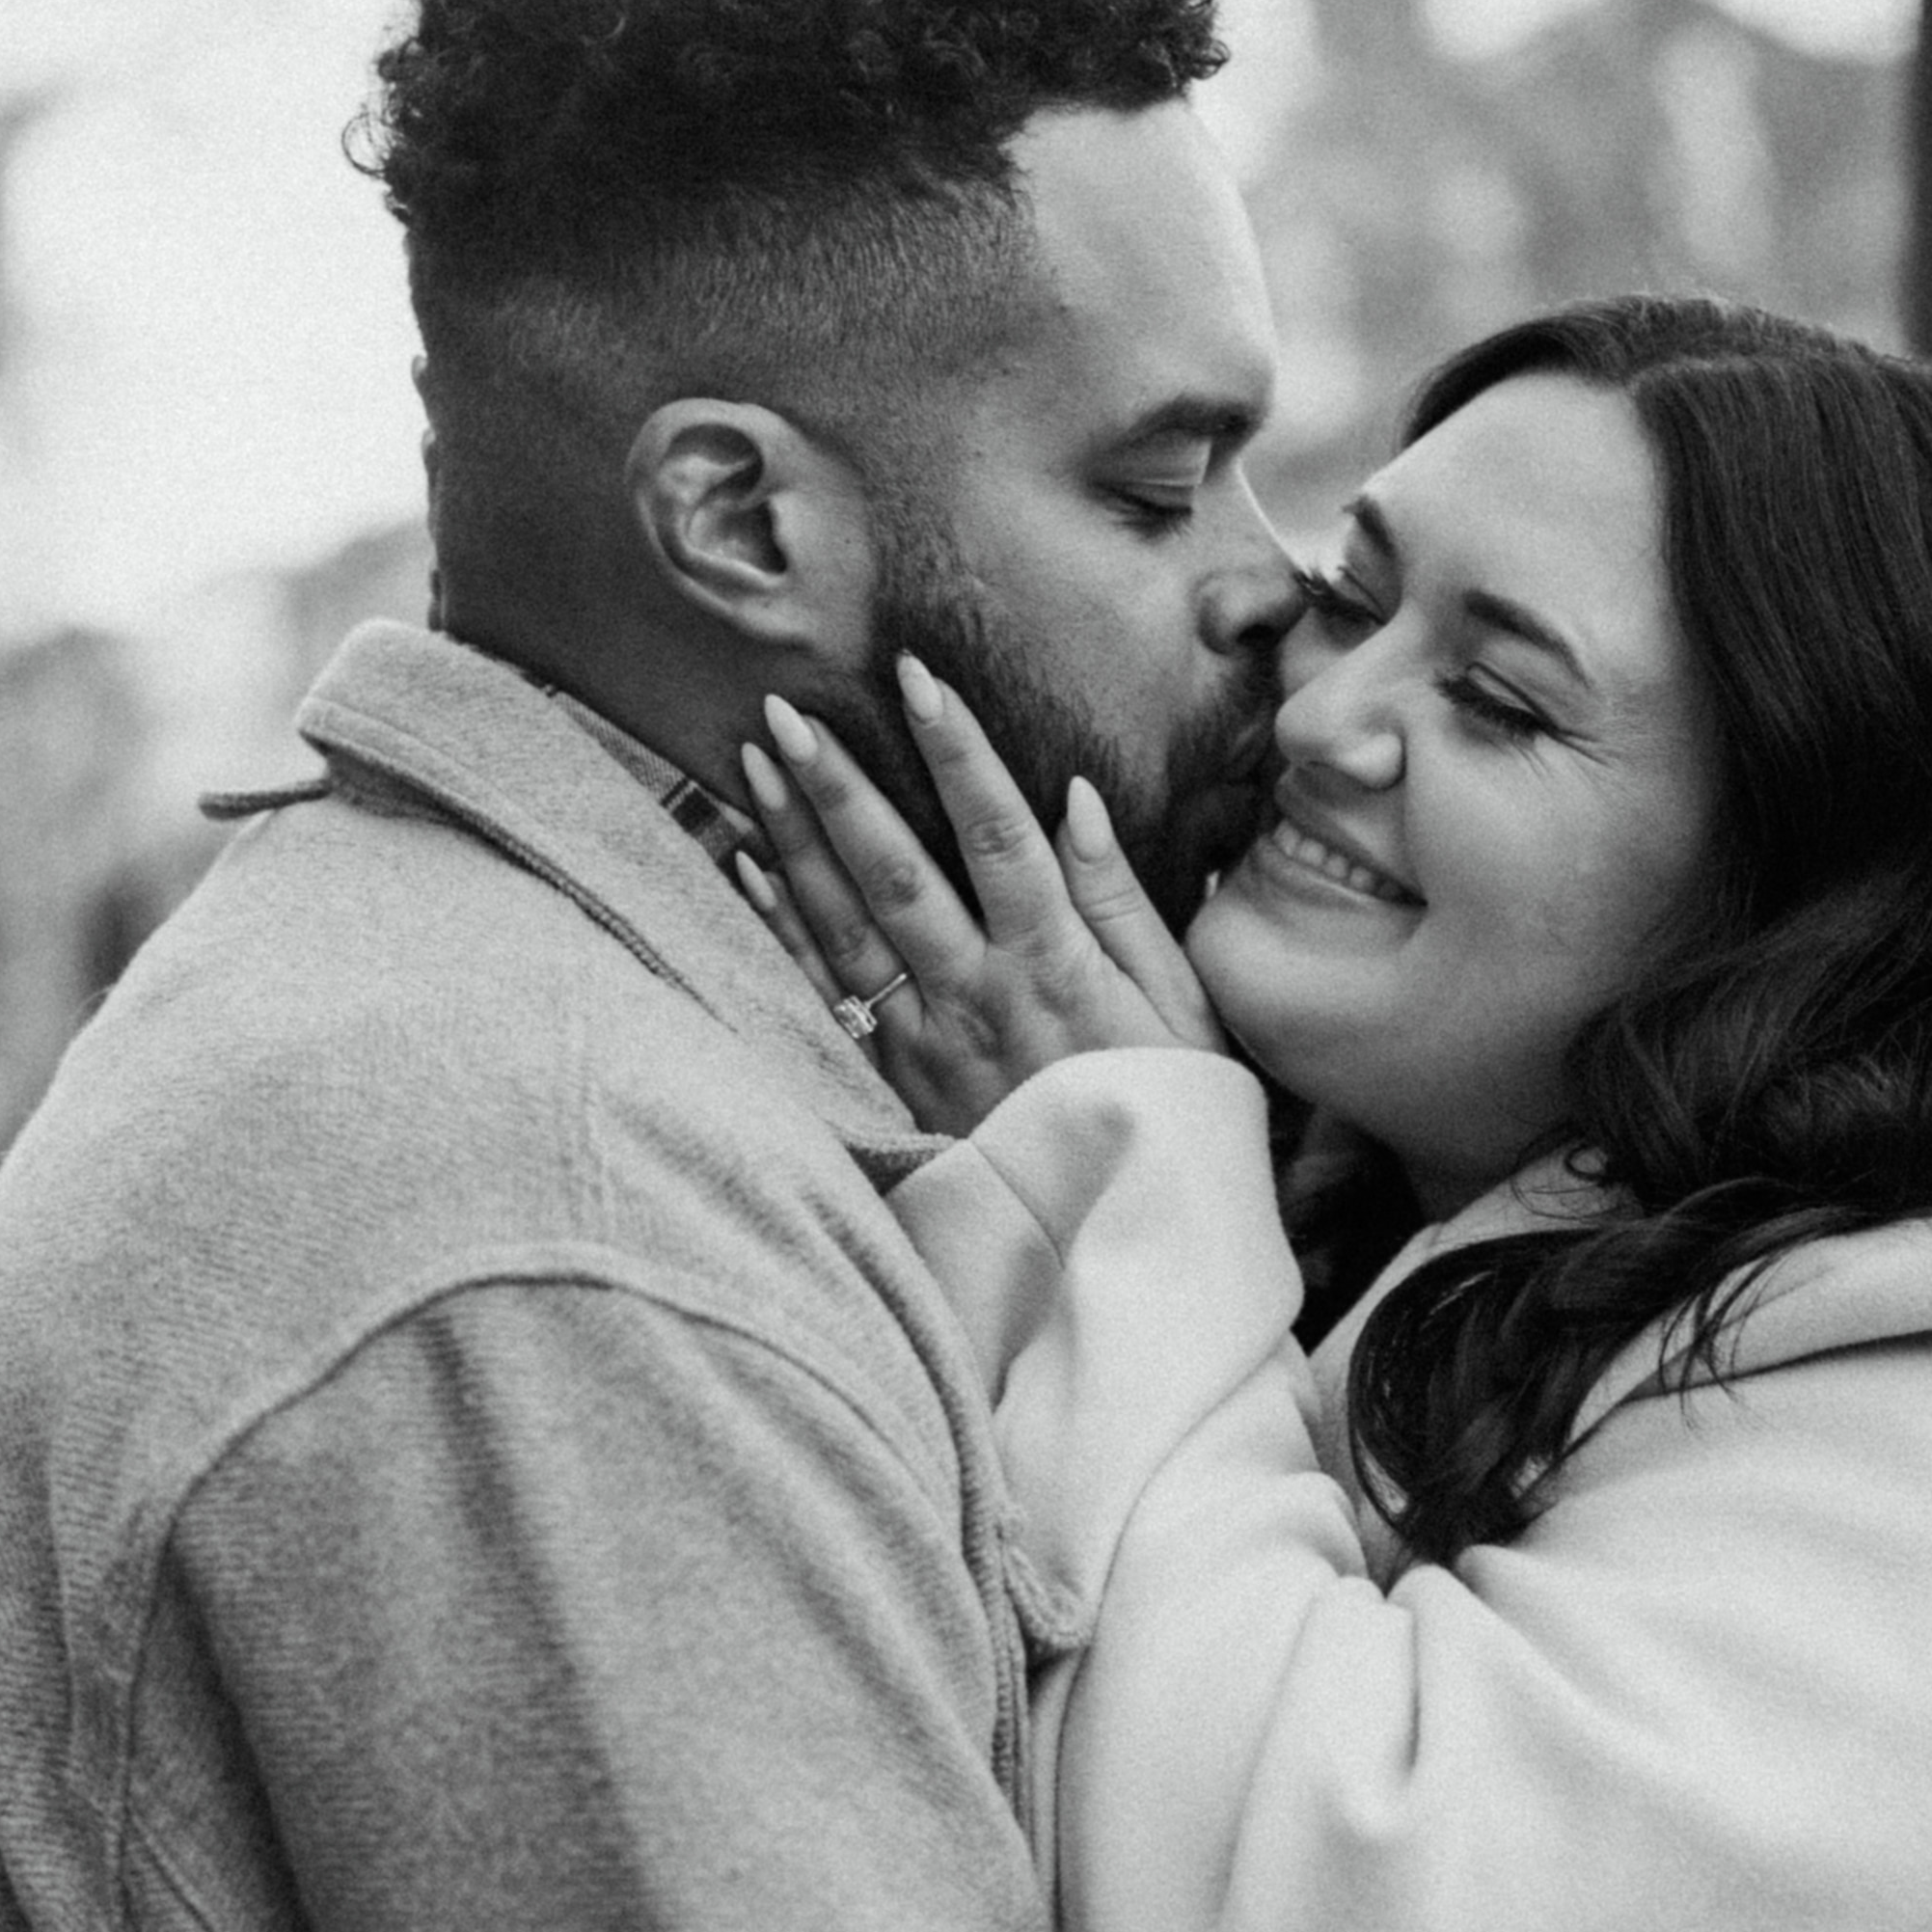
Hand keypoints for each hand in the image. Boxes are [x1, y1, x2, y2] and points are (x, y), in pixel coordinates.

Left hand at [734, 671, 1227, 1137]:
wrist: (1126, 1254)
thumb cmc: (1169, 1119)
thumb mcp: (1184, 1011)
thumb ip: (1125, 903)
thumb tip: (1074, 800)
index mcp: (1057, 967)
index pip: (997, 835)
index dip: (955, 751)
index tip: (916, 677)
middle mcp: (978, 999)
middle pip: (896, 873)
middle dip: (839, 785)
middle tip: (786, 711)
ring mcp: (925, 1047)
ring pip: (843, 928)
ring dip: (794, 841)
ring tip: (752, 764)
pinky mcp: (893, 1088)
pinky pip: (823, 997)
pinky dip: (780, 929)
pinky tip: (747, 867)